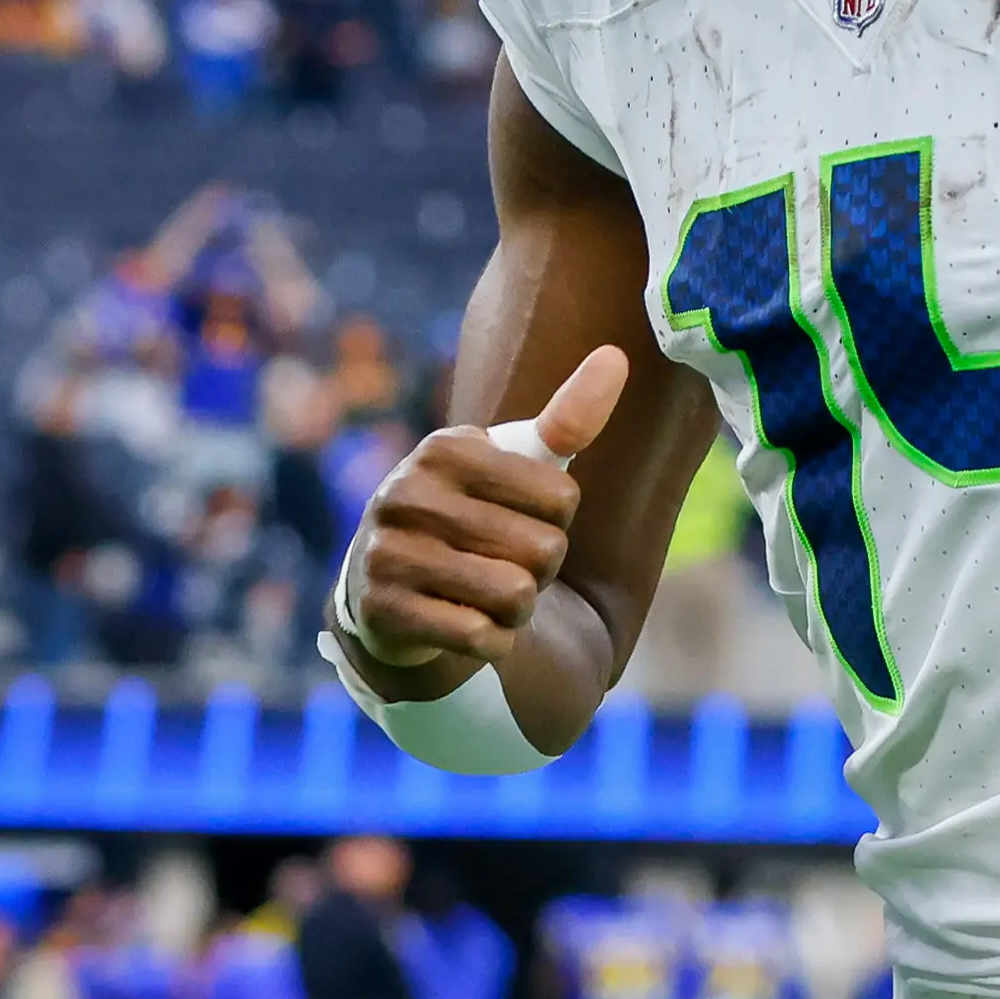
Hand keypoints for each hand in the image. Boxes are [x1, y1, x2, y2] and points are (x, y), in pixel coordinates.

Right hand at [335, 348, 628, 688]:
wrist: (383, 586)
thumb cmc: (467, 515)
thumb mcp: (513, 464)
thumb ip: (567, 419)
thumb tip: (616, 357)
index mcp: (445, 448)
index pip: (563, 497)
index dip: (557, 521)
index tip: (516, 519)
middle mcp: (407, 494)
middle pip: (544, 551)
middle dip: (539, 570)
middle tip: (500, 563)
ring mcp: (389, 553)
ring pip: (515, 597)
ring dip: (517, 611)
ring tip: (485, 595)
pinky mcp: (385, 612)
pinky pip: (481, 637)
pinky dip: (490, 641)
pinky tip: (463, 624)